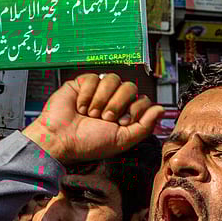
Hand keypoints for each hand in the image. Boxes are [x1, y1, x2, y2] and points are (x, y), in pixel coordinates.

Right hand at [24, 74, 163, 163]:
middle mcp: (114, 100)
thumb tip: (161, 109)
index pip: (143, 100)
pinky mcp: (83, 83)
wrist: (60, 139)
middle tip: (104, 118)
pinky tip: (80, 106)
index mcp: (125, 114)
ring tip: (90, 113)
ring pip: (113, 79)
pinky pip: (95, 77)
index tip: (120, 123)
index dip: (134, 110)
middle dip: (117, 104)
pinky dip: (88, 94)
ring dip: (102, 99)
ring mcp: (99, 91)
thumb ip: (144, 126)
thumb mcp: (122, 140)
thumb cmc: (88, 143)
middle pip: (130, 87)